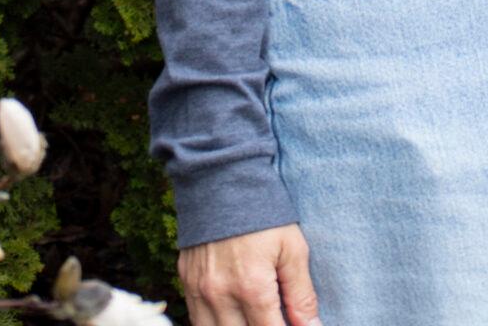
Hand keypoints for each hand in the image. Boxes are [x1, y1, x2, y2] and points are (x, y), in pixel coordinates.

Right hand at [179, 222, 320, 325]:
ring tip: (254, 316)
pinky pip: (197, 319)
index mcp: (252, 288)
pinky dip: (215, 323)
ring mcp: (199, 291)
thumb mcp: (292, 247)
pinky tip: (233, 315)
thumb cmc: (262, 210)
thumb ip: (302, 294)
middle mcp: (221, 295)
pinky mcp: (186, 282)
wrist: (221, 176)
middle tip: (274, 317)